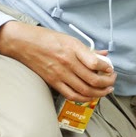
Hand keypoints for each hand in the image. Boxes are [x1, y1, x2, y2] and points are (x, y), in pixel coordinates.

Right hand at [0, 20, 115, 101]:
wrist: (23, 44)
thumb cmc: (46, 38)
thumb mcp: (69, 38)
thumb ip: (87, 50)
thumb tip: (103, 55)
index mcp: (72, 48)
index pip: (94, 62)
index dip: (106, 68)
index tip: (110, 68)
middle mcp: (67, 62)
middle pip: (93, 79)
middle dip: (107, 82)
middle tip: (112, 81)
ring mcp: (60, 74)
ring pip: (85, 90)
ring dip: (99, 93)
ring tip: (106, 90)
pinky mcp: (53, 82)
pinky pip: (72, 95)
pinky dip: (84, 98)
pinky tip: (91, 95)